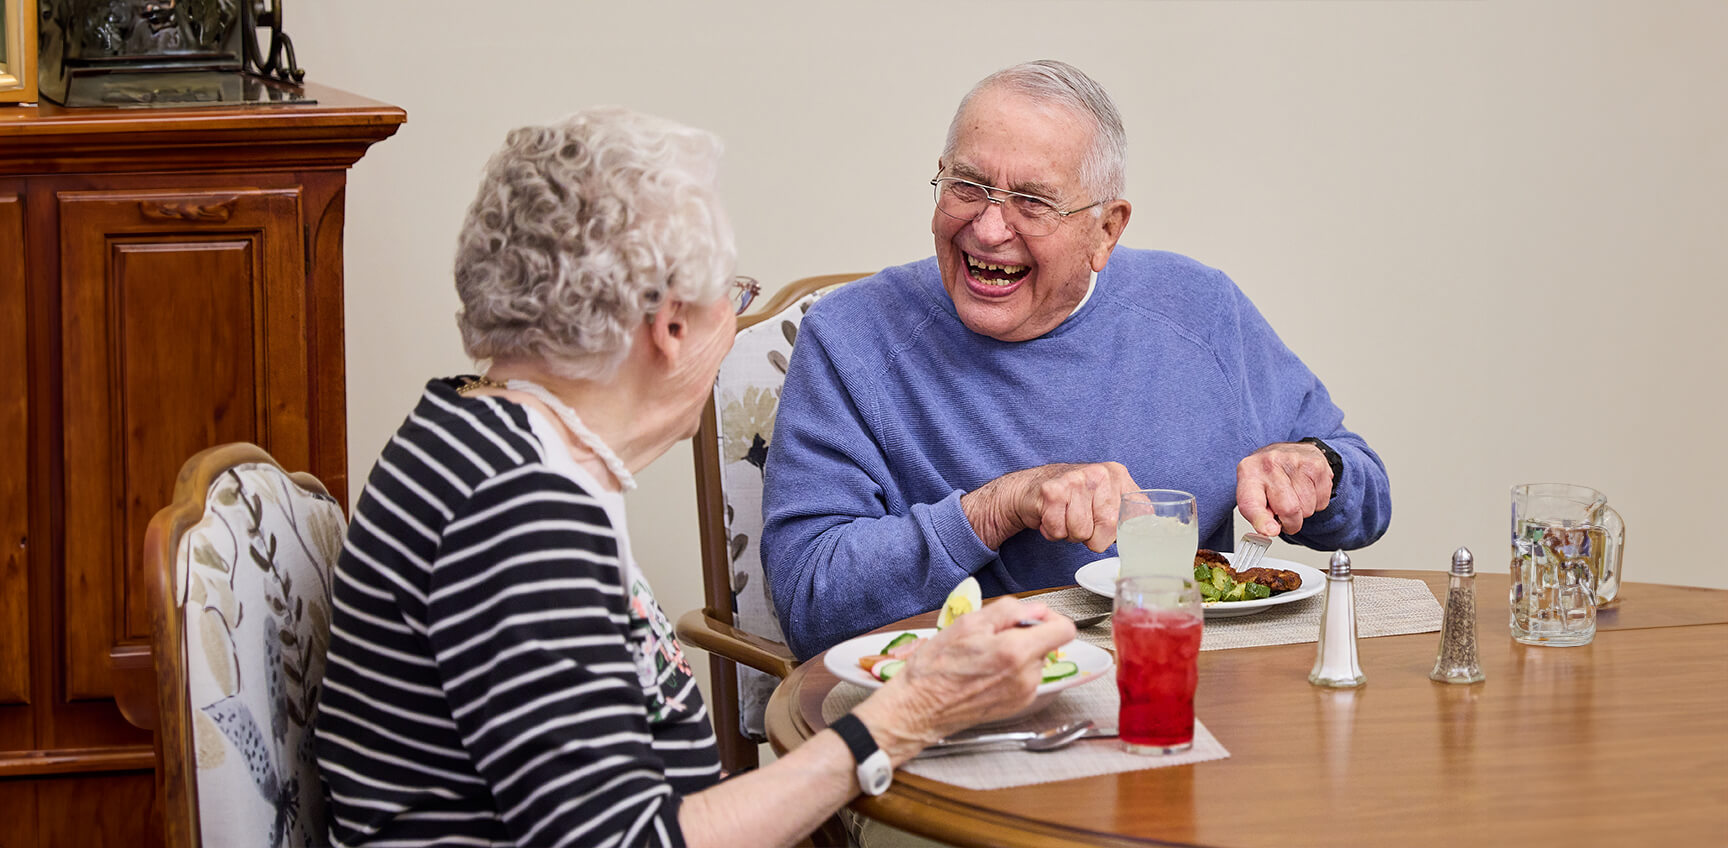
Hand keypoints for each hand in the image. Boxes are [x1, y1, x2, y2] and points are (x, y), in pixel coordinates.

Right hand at [852, 598, 1075, 761]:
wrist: (918, 708)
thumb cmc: (935, 668)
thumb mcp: (967, 624)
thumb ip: (1009, 611)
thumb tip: (1035, 609)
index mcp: (1015, 652)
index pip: (1064, 629)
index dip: (1049, 616)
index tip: (1030, 617)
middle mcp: (1026, 677)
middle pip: (1047, 643)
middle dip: (1025, 634)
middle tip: (992, 636)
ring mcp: (1024, 694)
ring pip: (1035, 660)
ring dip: (1017, 652)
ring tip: (984, 655)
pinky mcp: (1018, 705)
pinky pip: (1026, 677)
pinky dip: (1012, 669)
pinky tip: (986, 671)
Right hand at [961, 462, 1140, 550]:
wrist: (1030, 487)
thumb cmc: (1071, 498)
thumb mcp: (1105, 497)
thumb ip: (1128, 511)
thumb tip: (1152, 532)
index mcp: (1118, 475)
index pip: (1134, 517)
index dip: (1118, 532)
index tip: (1106, 531)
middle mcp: (1099, 474)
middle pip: (1107, 529)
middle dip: (1090, 536)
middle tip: (1079, 522)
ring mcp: (1075, 480)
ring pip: (1080, 532)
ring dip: (1068, 533)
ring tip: (1063, 517)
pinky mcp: (1052, 491)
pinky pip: (1058, 530)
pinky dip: (1051, 531)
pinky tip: (1050, 516)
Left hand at [1236, 441, 1334, 536]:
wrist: (1286, 453)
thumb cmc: (1267, 478)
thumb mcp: (1252, 495)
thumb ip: (1257, 516)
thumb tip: (1270, 531)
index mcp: (1248, 472)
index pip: (1253, 501)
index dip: (1262, 520)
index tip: (1271, 530)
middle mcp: (1270, 463)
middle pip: (1289, 509)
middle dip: (1290, 522)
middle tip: (1283, 515)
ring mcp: (1296, 461)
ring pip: (1307, 508)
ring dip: (1303, 511)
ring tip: (1294, 497)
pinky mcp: (1317, 465)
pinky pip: (1321, 502)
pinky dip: (1316, 503)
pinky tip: (1306, 490)